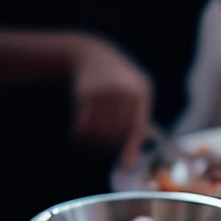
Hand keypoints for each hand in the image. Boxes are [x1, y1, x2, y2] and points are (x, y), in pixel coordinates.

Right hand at [68, 36, 152, 166]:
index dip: (131, 147)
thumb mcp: (133, 96)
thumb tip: (131, 164)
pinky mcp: (87, 92)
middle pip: (117, 131)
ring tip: (91, 133)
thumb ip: (136, 127)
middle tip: (100, 140)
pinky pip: (84, 123)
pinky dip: (80, 132)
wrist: (93, 54)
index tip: (125, 166)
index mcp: (142, 92)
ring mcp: (106, 91)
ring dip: (93, 137)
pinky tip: (78, 131)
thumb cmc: (118, 83)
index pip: (137, 127)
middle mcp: (125, 91)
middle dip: (108, 140)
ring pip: (100, 129)